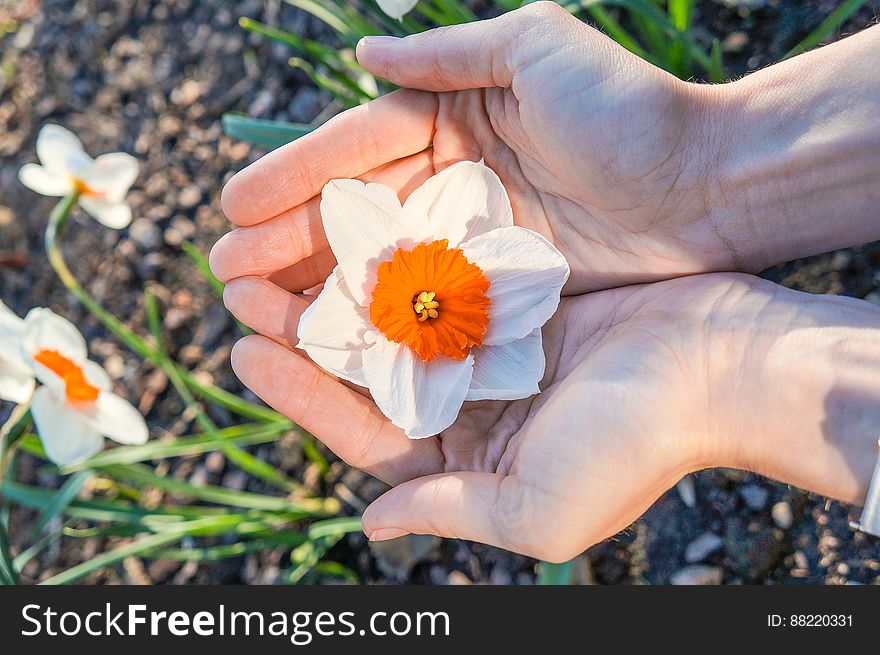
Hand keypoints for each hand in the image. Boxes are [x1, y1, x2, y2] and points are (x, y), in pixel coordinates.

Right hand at [211, 2, 724, 294]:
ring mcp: (475, 239)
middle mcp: (456, 179)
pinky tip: (334, 337)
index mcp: (454, 117)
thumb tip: (362, 55)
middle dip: (290, 240)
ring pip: (382, 264)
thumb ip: (448, 55)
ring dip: (320, 285)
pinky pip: (428, 304)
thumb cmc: (628, 110)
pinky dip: (382, 319)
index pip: (356, 148)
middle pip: (358, 213)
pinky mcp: (502, 288)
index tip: (231, 204)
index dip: (294, 176)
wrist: (709, 185)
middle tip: (226, 271)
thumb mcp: (536, 49)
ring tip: (256, 307)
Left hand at [223, 271, 879, 560]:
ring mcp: (492, 348)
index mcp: (468, 460)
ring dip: (339, 288)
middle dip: (304, 333)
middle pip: (368, 370)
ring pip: (395, 317)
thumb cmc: (633, 446)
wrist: (720, 364)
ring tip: (277, 254)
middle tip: (239, 292)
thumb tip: (371, 528)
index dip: (299, 394)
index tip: (244, 352)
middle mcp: (472, 406)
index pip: (362, 430)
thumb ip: (447, 511)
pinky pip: (439, 276)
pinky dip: (397, 257)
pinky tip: (354, 228)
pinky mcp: (515, 298)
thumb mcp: (536, 508)